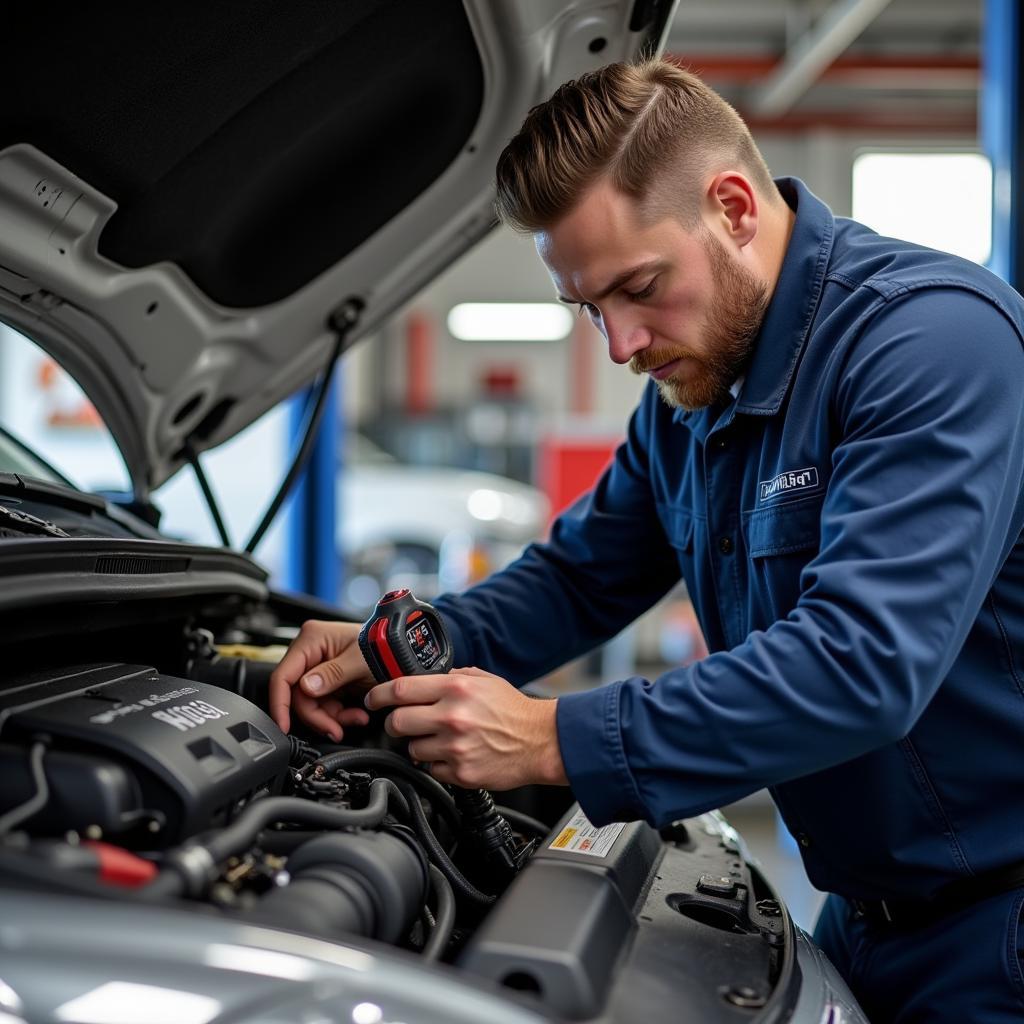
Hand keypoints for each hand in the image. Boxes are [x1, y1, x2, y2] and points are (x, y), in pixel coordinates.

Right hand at [269, 619, 374, 739]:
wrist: (405, 652)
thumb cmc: (386, 646)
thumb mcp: (360, 661)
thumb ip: (332, 675)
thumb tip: (306, 687)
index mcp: (312, 639)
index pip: (284, 676)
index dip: (280, 704)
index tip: (285, 727)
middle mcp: (311, 652)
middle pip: (298, 695)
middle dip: (318, 716)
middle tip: (335, 729)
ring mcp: (320, 667)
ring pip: (311, 704)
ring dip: (332, 718)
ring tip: (355, 719)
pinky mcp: (330, 680)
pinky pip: (325, 705)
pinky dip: (339, 714)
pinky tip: (356, 715)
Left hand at [365, 666, 568, 789]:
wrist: (541, 741)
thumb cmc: (513, 710)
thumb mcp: (483, 680)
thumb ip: (451, 677)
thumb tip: (421, 679)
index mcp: (455, 688)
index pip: (399, 689)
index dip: (378, 695)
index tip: (372, 699)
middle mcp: (452, 716)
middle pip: (397, 722)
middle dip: (396, 723)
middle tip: (404, 723)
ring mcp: (455, 747)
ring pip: (411, 749)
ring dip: (419, 745)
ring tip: (440, 740)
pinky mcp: (460, 772)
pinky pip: (431, 769)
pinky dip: (437, 764)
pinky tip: (454, 754)